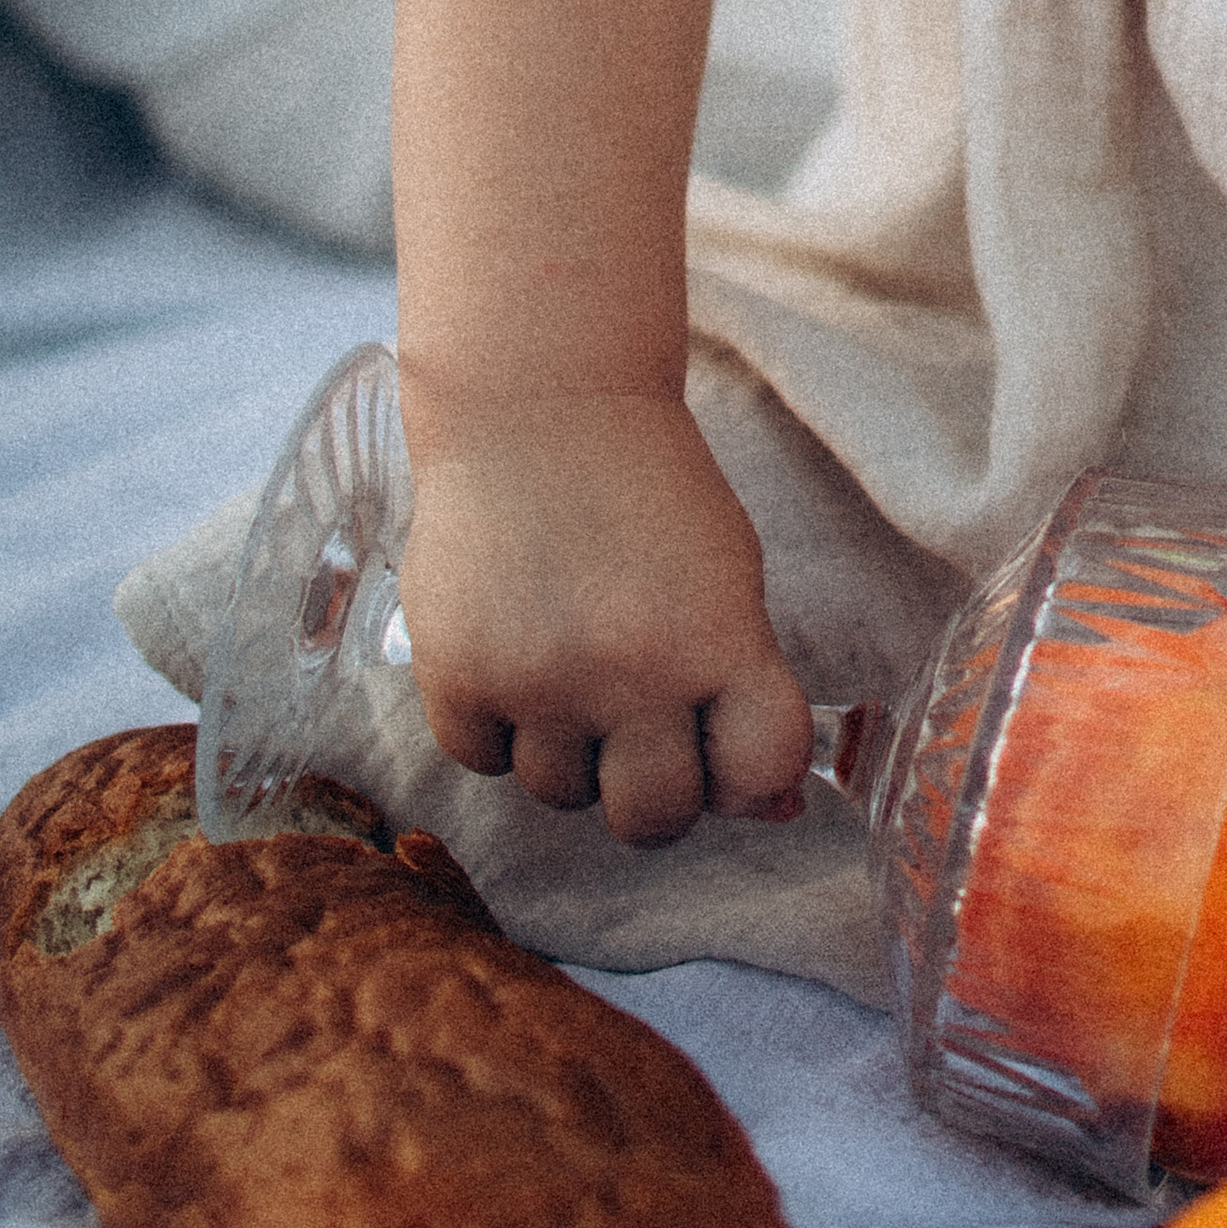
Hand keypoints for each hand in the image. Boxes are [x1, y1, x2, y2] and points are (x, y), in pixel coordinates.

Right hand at [399, 388, 813, 844]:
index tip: (729, 745)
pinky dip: (498, 726)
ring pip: (561, 795)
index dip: (751, 775)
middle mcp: (630, 673)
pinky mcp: (455, 677)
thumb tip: (770, 814)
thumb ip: (745, 687)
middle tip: (641, 730)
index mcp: (719, 640)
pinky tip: (513, 652)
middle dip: (655, 788)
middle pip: (653, 821)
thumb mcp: (728, 575)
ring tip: (570, 663)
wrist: (538, 406)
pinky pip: (483, 760)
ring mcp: (537, 682)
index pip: (762, 773)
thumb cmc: (649, 492)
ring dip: (570, 750)